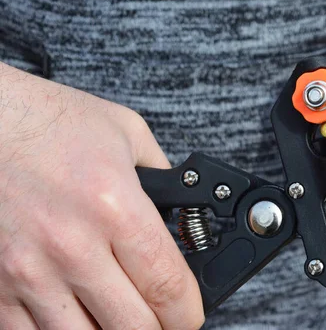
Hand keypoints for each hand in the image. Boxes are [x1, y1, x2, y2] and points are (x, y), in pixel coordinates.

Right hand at [0, 65, 203, 328]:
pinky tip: (77, 319)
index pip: (167, 284)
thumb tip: (179, 208)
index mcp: (114, 206)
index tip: (190, 314)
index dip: (187, 312)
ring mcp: (29, 271)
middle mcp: (72, 245)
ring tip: (121, 318)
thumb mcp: (126, 133)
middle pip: (133, 324)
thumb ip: (161, 174)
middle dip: (158, 327)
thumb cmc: (47, 121)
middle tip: (163, 320)